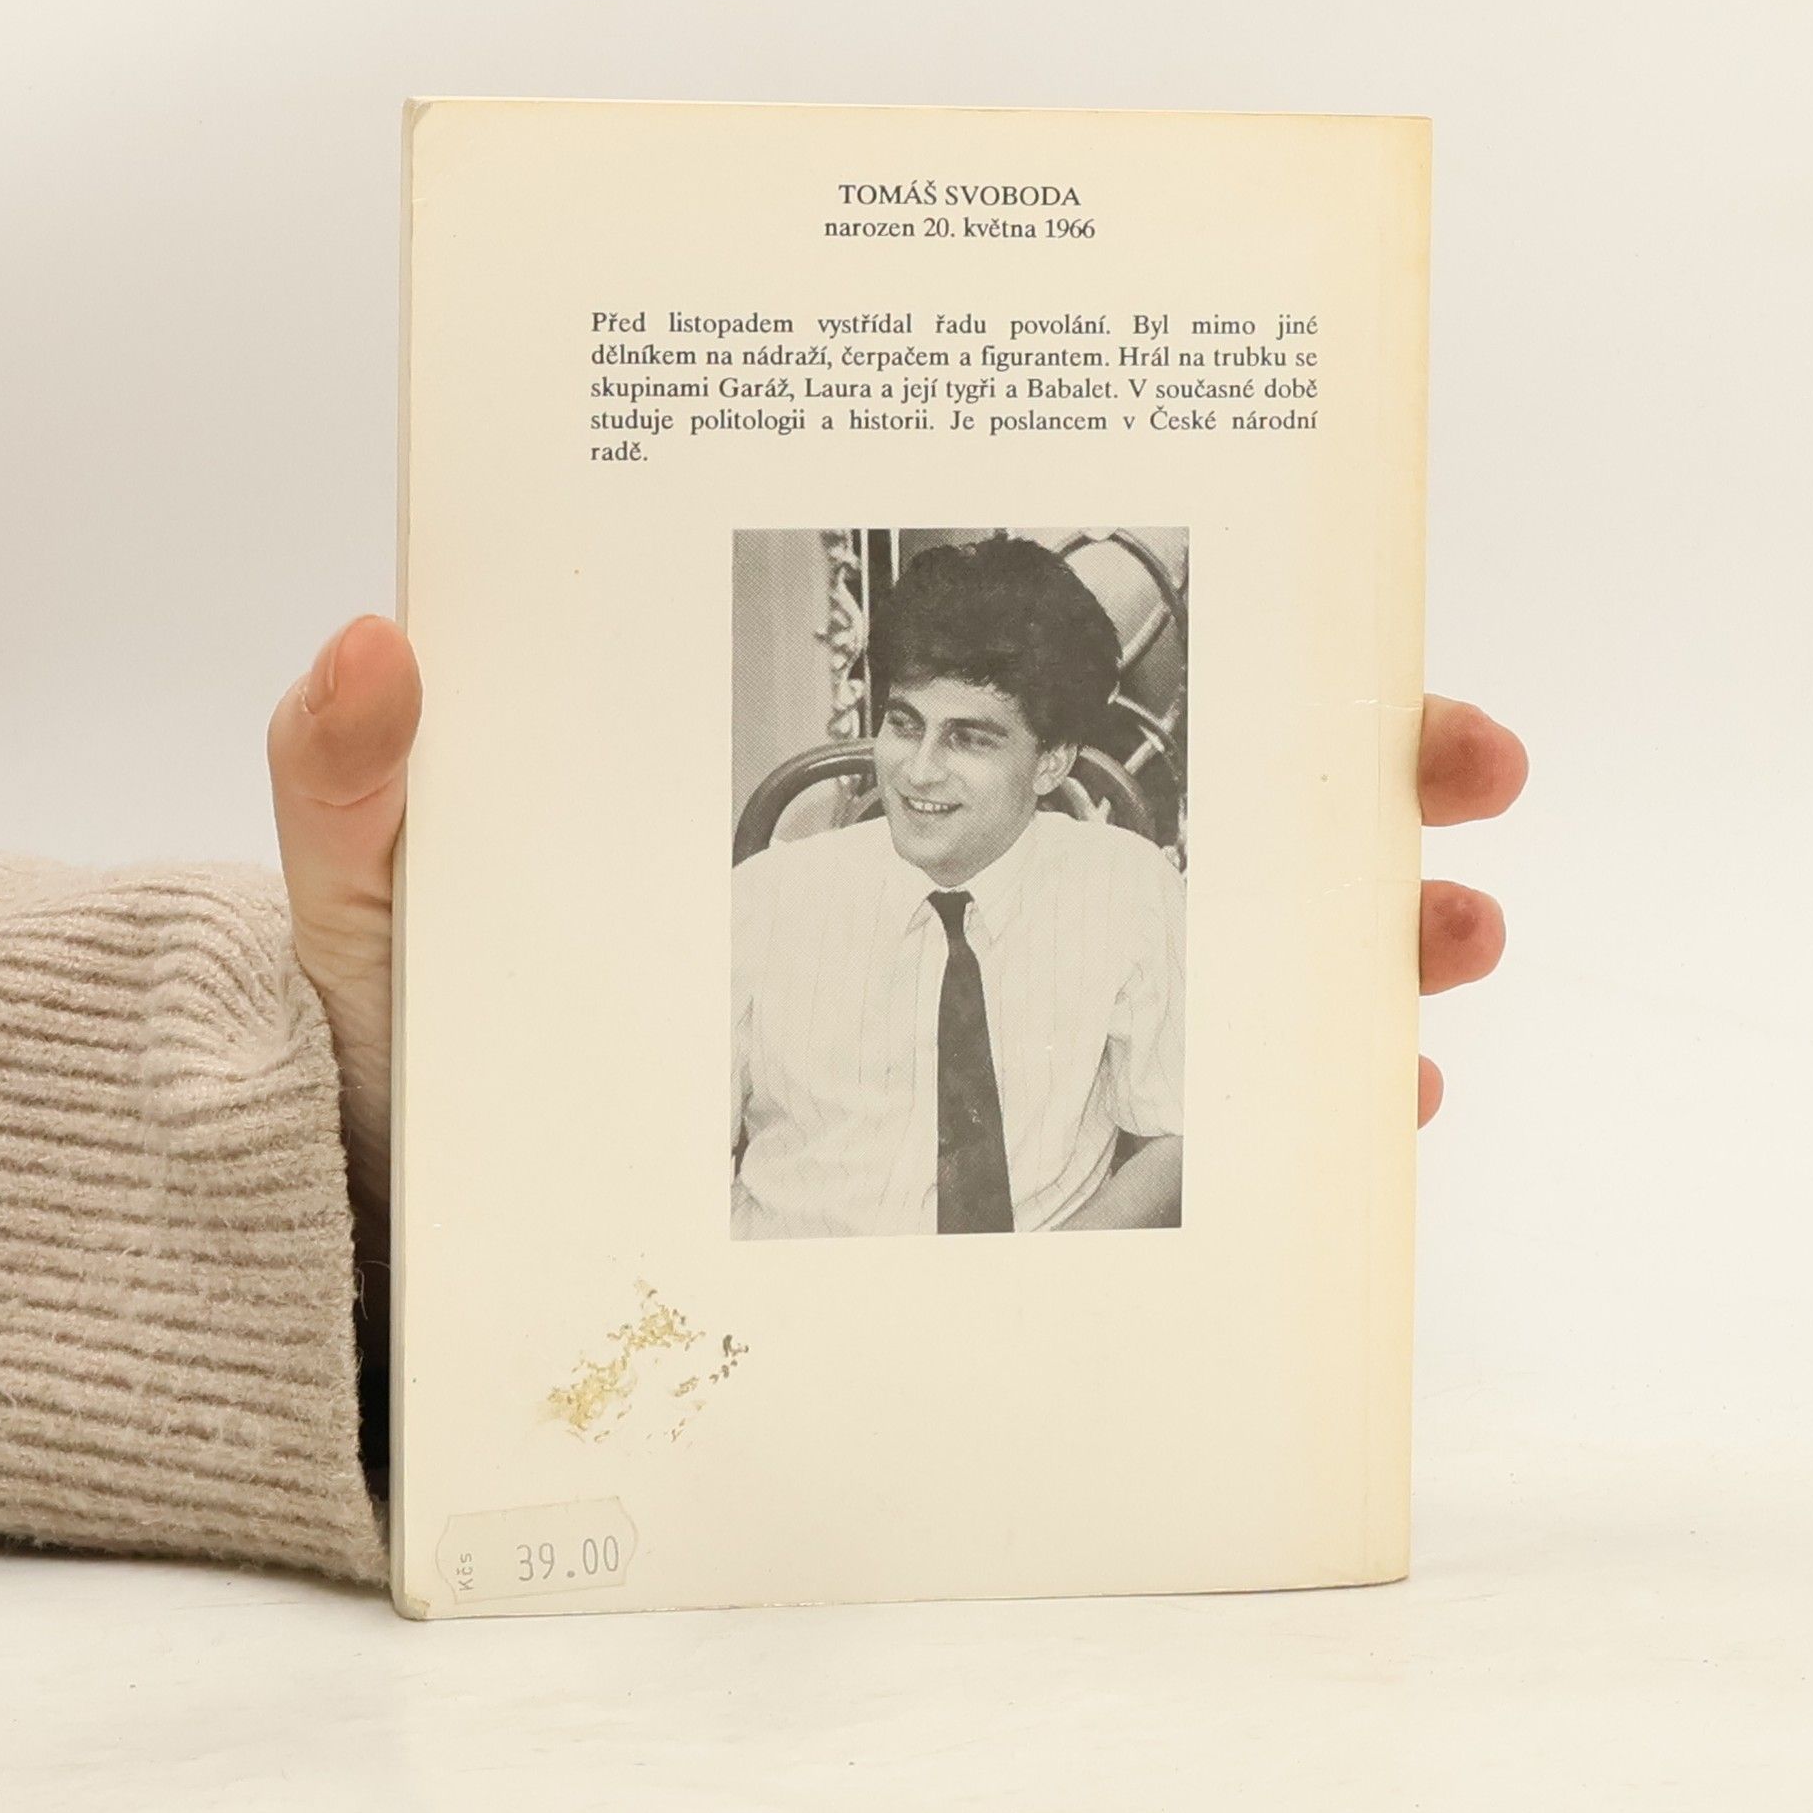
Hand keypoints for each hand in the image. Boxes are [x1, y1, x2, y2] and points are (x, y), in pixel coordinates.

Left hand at [264, 630, 1523, 1321]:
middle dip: (1337, 779)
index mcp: (815, 792)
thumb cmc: (421, 1035)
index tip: (1336, 596)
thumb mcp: (377, 889)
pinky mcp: (968, 1145)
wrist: (434, 1215)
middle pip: (1163, 807)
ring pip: (1200, 961)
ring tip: (1447, 940)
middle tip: (1458, 769)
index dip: (1173, 634)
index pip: (1021, 686)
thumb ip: (354, 776)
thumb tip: (380, 641)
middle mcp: (921, 881)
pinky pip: (1156, 1118)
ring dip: (1347, 947)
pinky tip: (1369, 1117)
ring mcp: (960, 1010)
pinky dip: (1274, 1117)